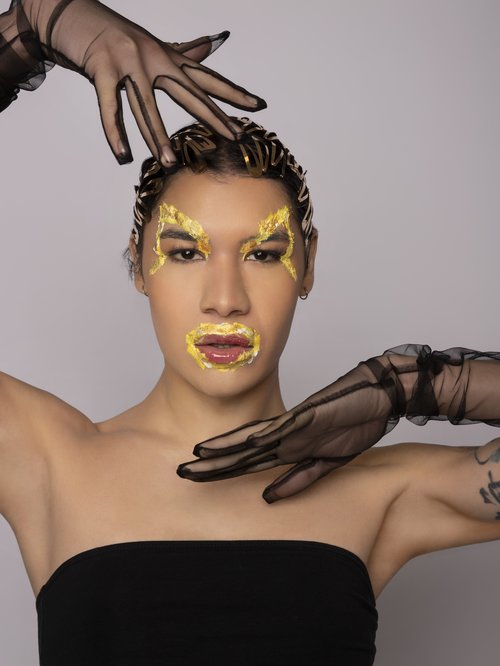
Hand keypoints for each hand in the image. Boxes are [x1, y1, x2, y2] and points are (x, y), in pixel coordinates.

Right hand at [22, 0, 265, 163]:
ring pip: (147, 107)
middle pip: (189, 93)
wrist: (71, 13)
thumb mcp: (153, 43)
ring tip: (170, 162)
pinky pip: (110, 107)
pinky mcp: (101, 69)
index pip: (207, 77)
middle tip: (235, 136)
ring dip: (157, 137)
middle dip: (213, 117)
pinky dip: (114, 132)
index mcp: (168, 56)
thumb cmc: (114, 33)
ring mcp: (128, 63)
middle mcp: (153, 58)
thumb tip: (214, 43)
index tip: (259, 105)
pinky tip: (122, 154)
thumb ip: (184, 50)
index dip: (233, 92)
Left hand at [177, 360, 395, 503]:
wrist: (376, 395)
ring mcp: (295, 426)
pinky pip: (286, 428)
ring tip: (198, 455)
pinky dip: (266, 436)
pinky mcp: (311, 416)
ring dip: (228, 448)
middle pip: (241, 452)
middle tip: (181, 472)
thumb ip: (299, 479)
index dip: (220, 468)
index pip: (245, 459)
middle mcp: (283, 436)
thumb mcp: (324, 462)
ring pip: (254, 440)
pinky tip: (246, 444)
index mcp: (285, 446)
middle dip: (212, 464)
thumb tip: (267, 497)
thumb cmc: (351, 424)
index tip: (195, 476)